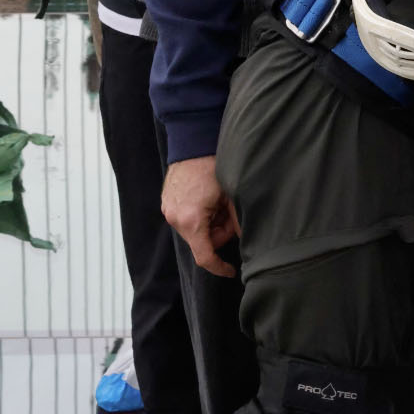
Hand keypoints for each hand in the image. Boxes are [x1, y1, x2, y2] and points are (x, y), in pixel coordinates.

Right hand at [161, 156, 238, 276]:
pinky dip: (199, 214)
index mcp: (191, 221)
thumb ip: (237, 222)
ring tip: (217, 200)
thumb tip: (247, 239)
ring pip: (195, 230)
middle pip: (202, 241)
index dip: (219, 267)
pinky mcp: (167, 202)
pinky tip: (207, 197)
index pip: (205, 257)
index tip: (231, 270)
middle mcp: (175, 219)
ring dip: (209, 222)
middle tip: (228, 211)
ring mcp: (168, 210)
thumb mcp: (231, 196)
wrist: (193, 142)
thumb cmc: (213, 166)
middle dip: (218, 232)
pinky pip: (186, 218)